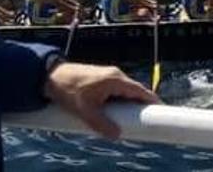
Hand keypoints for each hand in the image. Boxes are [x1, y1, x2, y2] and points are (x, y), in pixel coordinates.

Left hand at [45, 63, 160, 138]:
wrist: (50, 75)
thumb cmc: (68, 90)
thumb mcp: (85, 111)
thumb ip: (102, 124)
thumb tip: (117, 135)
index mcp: (115, 80)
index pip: (141, 91)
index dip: (152, 101)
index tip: (162, 111)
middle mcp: (115, 75)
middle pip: (135, 91)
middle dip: (142, 105)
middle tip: (147, 119)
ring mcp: (109, 76)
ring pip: (126, 91)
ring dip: (130, 103)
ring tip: (132, 118)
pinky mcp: (102, 78)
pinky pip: (118, 90)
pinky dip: (121, 100)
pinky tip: (117, 111)